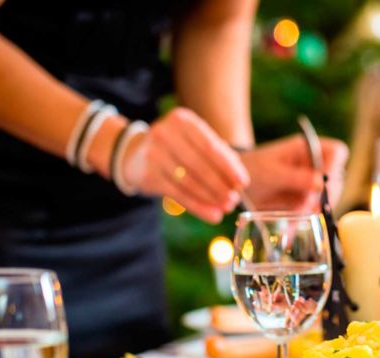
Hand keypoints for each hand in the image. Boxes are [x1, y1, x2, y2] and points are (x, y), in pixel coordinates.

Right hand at [121, 108, 248, 222]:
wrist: (136, 153)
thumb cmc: (178, 147)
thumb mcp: (196, 142)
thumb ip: (219, 156)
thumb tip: (239, 182)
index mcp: (182, 120)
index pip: (210, 146)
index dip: (229, 167)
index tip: (243, 183)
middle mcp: (165, 133)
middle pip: (200, 165)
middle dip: (220, 186)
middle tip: (234, 200)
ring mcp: (154, 154)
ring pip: (189, 182)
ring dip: (211, 198)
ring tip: (226, 208)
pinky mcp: (148, 175)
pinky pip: (178, 194)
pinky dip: (198, 207)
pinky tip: (212, 216)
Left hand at [240, 134, 348, 210]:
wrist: (234, 184)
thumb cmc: (252, 168)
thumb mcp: (272, 172)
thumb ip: (297, 177)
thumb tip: (321, 184)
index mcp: (308, 149)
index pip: (336, 152)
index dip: (335, 166)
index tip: (325, 184)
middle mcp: (314, 165)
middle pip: (335, 179)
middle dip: (326, 195)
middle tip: (313, 207)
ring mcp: (310, 183)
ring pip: (326, 198)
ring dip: (315, 210)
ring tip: (296, 218)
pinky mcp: (304, 200)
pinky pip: (311, 210)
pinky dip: (303, 219)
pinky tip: (291, 227)